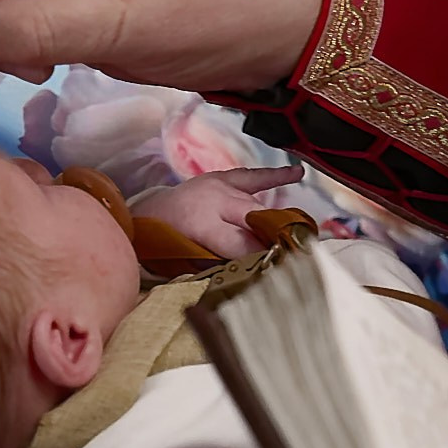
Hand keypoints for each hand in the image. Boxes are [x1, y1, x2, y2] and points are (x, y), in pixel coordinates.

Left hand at [131, 165, 306, 258]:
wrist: (147, 214)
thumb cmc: (167, 244)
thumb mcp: (188, 261)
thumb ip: (220, 265)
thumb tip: (255, 273)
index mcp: (201, 224)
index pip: (242, 243)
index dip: (264, 254)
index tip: (283, 266)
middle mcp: (212, 200)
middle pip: (253, 218)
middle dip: (274, 235)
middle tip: (295, 252)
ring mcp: (218, 185)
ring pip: (256, 202)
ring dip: (277, 218)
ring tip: (300, 231)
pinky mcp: (222, 177)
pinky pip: (252, 177)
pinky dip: (275, 176)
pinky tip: (297, 174)